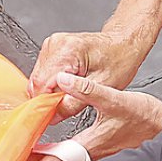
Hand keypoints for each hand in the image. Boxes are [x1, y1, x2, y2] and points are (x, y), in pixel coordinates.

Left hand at [6, 72, 161, 160]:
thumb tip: (62, 81)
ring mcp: (96, 152)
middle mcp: (91, 153)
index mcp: (90, 144)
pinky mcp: (100, 147)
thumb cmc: (145, 117)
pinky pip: (70, 155)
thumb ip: (87, 89)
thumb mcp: (115, 98)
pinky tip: (47, 149)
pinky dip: (54, 154)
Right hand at [27, 30, 145, 117]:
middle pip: (37, 81)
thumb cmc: (118, 60)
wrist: (124, 43)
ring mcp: (52, 44)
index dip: (45, 104)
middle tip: (66, 106)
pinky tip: (68, 84)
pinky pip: (43, 71)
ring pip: (38, 77)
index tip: (52, 116)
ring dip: (50, 91)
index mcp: (67, 51)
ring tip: (71, 93)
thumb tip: (52, 117)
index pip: (41, 85)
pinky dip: (52, 83)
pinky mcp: (52, 48)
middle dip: (48, 98)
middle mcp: (56, 44)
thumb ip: (72, 104)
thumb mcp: (101, 88)